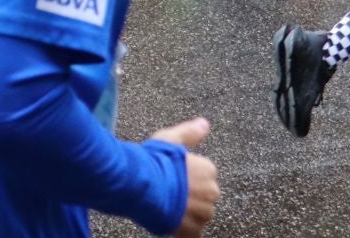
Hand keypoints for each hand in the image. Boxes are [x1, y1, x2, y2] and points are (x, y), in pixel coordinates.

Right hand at [150, 118, 218, 237]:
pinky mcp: (192, 230)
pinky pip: (192, 233)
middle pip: (204, 197)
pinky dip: (184, 230)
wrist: (139, 186)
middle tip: (168, 191)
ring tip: (166, 206)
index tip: (171, 175)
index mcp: (208, 170)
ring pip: (199, 215)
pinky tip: (171, 222)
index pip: (204, 175)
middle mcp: (211, 192)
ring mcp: (203, 214)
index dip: (186, 176)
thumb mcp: (169, 139)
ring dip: (187, 213)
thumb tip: (205, 123)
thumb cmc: (153, 161)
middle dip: (190, 196)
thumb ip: (190, 133)